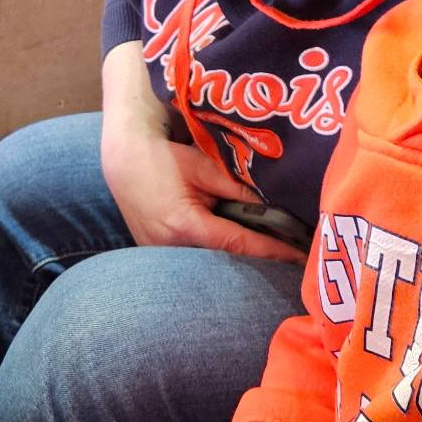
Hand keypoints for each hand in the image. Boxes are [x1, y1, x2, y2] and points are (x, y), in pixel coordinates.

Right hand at [100, 93, 303, 266]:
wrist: (123, 160)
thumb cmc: (163, 158)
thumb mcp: (204, 167)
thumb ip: (238, 187)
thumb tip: (274, 204)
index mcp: (185, 226)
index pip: (239, 244)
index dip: (272, 251)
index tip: (299, 257)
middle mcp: (171, 248)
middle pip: (225, 262)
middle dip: (258, 262)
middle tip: (292, 259)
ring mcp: (160, 256)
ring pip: (209, 264)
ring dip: (236, 261)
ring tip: (270, 255)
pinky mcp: (155, 255)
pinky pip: (192, 260)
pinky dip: (215, 256)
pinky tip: (236, 251)